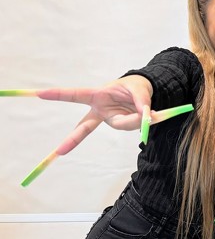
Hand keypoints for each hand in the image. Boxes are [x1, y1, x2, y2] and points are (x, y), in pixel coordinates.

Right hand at [36, 75, 152, 154]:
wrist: (145, 91)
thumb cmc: (135, 86)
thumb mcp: (139, 88)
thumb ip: (141, 102)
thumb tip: (145, 116)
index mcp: (98, 95)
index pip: (76, 95)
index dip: (59, 95)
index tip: (40, 94)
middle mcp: (101, 110)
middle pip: (84, 126)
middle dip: (73, 139)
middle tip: (60, 152)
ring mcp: (111, 119)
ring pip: (124, 124)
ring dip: (139, 118)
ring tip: (149, 110)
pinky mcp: (122, 124)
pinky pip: (134, 126)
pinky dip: (146, 121)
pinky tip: (151, 115)